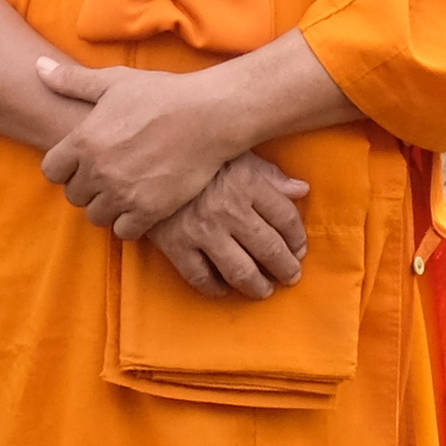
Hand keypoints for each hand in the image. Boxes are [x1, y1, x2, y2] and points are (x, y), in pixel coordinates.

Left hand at [30, 54, 234, 239]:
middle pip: (74, 195)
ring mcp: (122, 193)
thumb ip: (71, 81)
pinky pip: (123, 231)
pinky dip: (129, 222)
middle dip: (86, 187)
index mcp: (83, 141)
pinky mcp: (148, 210)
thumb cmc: (161, 94)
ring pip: (96, 216)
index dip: (65, 167)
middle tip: (107, 175)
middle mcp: (98, 171)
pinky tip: (140, 204)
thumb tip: (38, 65)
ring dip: (106, 206)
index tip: (82, 161)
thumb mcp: (114, 81)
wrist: (209, 115)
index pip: (51, 171)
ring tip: (123, 191)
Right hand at [151, 158, 308, 300]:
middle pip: (269, 249)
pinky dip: (214, 288)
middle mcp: (229, 210)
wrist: (144, 158)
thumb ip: (269, 174)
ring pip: (240, 270)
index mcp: (248, 183)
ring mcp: (202, 230)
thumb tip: (301, 190)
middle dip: (285, 268)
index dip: (297, 238)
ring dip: (257, 286)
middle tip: (291, 277)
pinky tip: (222, 288)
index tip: (300, 249)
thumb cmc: (196, 154)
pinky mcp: (175, 244)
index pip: (286, 218)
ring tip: (264, 290)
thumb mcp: (236, 154)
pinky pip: (199, 277)